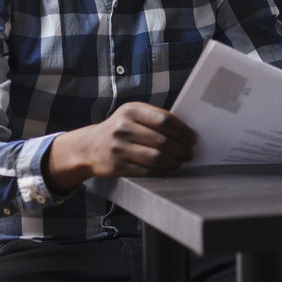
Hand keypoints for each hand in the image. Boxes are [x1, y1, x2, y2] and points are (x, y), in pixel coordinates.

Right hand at [44, 102, 196, 189]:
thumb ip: (156, 118)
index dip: (184, 132)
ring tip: (179, 161)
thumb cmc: (121, 129)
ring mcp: (118, 148)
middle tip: (189, 153)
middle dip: (182, 149)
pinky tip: (166, 168)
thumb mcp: (133, 115)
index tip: (193, 139)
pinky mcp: (116, 166)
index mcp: (131, 110)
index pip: (165, 120)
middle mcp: (123, 127)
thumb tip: (188, 132)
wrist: (89, 147)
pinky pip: (147, 171)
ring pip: (157, 158)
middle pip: (163, 141)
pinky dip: (161, 171)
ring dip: (174, 162)